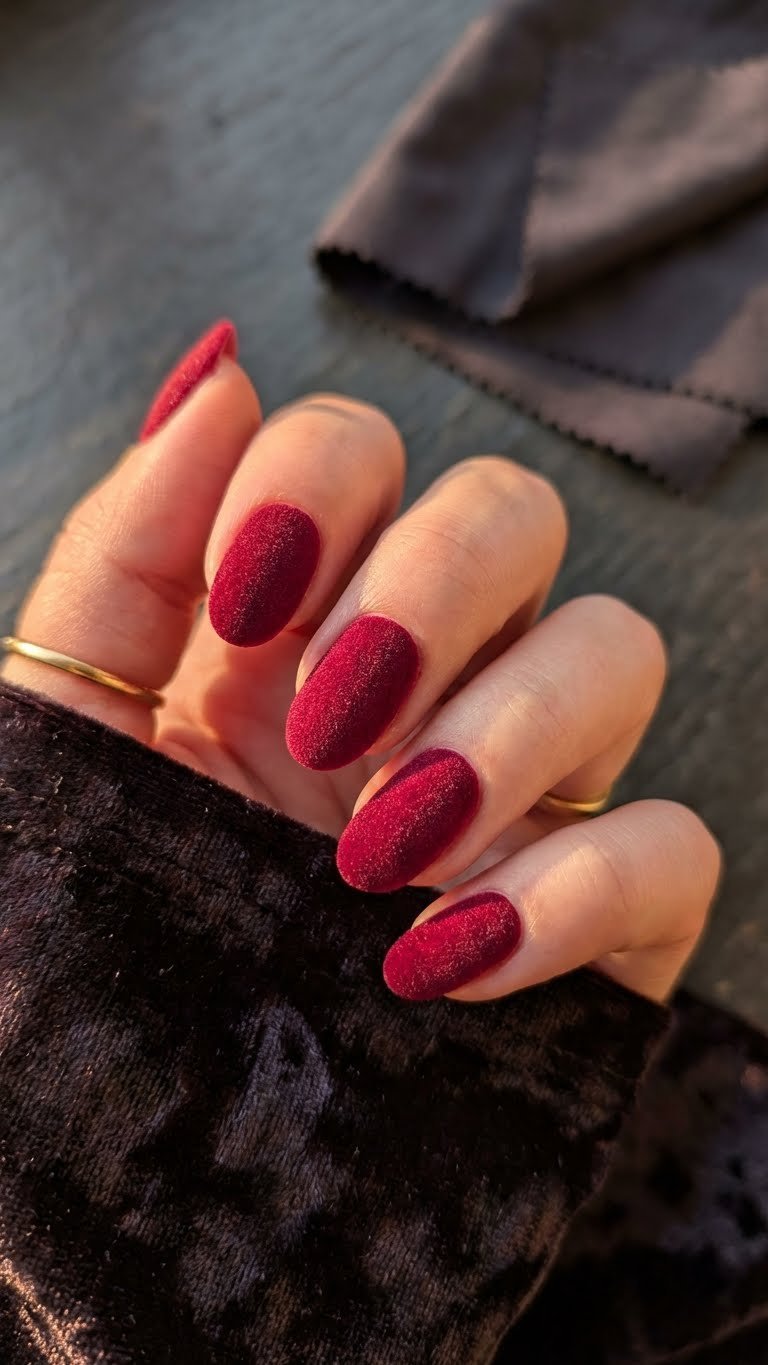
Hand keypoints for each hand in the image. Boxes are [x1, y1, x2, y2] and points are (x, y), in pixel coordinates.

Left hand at [3, 322, 720, 1003]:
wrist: (118, 1170)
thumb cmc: (78, 943)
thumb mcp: (63, 733)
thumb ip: (125, 553)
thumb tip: (216, 371)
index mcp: (280, 629)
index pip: (360, 454)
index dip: (320, 481)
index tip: (246, 599)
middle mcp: (413, 687)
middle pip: (512, 513)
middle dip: (430, 588)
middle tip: (329, 721)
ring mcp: (514, 799)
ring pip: (617, 648)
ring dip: (512, 727)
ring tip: (381, 853)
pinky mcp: (594, 925)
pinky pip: (673, 846)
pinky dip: (581, 886)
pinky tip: (448, 961)